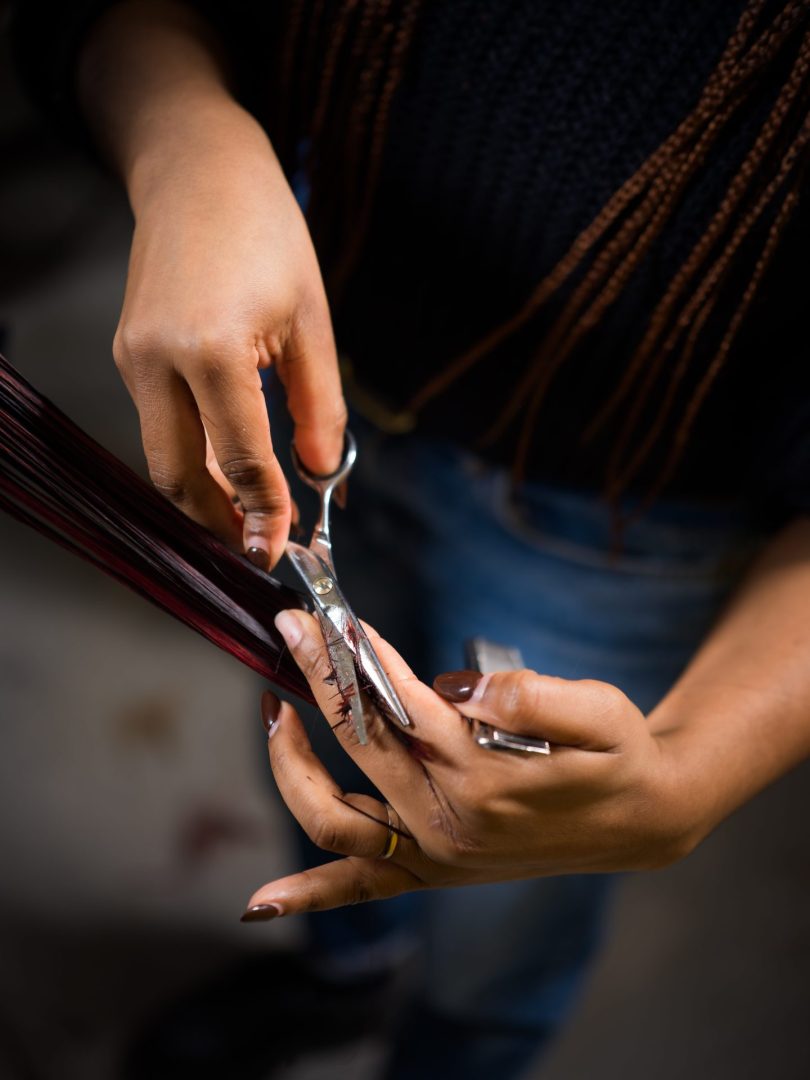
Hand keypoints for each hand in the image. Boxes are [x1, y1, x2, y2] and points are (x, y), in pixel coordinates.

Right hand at [113, 100, 345, 565]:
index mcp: (211, 349)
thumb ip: (320, 407)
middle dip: (220, 524)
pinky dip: (194, 458)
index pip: (241, 460)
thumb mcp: (312, 321)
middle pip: (179, 477)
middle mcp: (157, 360)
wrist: (198, 170)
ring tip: (251, 517)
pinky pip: (160, 425)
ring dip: (205, 496)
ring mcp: (133, 358)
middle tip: (259, 548)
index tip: (284, 549)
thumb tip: (322, 477)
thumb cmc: (265, 231)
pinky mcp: (129, 353)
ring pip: (163, 456)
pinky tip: (230, 467)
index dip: (266, 514)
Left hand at [241, 610, 701, 920]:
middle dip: (318, 678)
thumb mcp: (599, 711)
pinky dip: (309, 894)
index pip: (400, 705)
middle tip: (291, 627)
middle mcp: (449, 820)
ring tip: (274, 714)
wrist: (641, 818)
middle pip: (359, 743)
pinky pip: (360, 887)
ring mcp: (434, 854)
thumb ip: (534, 696)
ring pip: (336, 819)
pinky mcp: (433, 872)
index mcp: (486, 776)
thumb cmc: (617, 755)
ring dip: (292, 767)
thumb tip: (463, 687)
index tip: (327, 614)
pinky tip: (260, 903)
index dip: (359, 655)